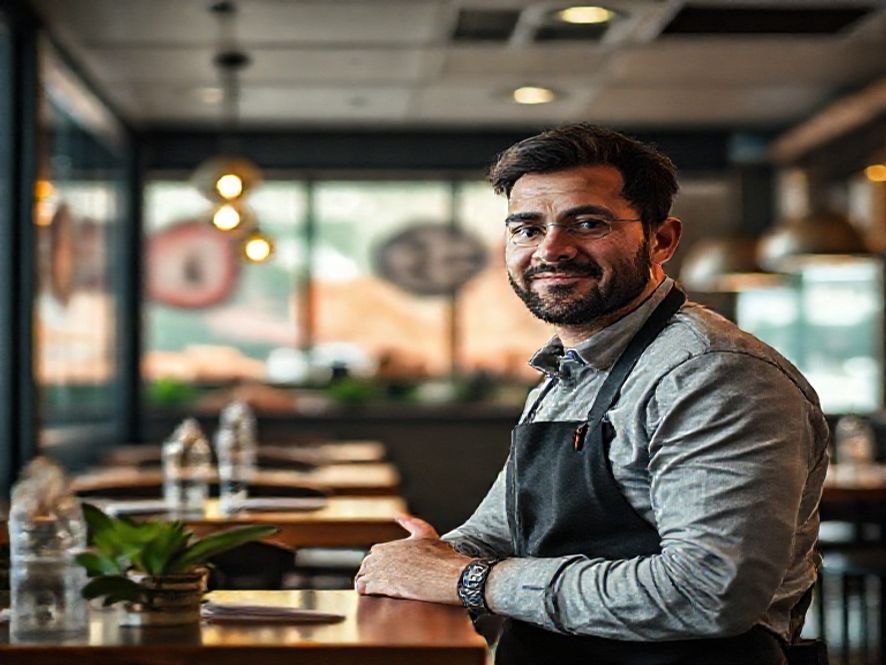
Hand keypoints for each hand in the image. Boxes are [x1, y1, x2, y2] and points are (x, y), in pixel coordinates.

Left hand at [354, 514, 471, 604]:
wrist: (449, 575)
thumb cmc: (441, 556)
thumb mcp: (425, 533)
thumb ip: (409, 522)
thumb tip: (397, 514)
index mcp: (389, 546)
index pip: (374, 553)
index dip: (380, 562)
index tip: (386, 568)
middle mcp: (382, 557)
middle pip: (367, 565)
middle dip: (371, 572)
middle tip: (381, 581)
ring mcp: (381, 572)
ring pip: (363, 577)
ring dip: (367, 582)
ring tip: (376, 589)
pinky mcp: (383, 587)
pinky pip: (364, 588)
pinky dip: (365, 591)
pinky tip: (373, 594)